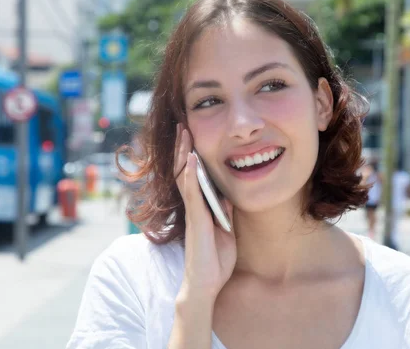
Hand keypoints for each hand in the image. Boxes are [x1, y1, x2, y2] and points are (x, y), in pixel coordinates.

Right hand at [174, 124, 236, 302]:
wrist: (207, 284)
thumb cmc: (215, 260)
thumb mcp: (226, 230)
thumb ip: (224, 212)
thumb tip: (227, 196)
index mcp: (201, 207)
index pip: (193, 175)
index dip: (191, 155)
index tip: (191, 135)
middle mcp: (193, 206)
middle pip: (184, 170)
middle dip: (184, 148)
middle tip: (183, 125)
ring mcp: (192, 212)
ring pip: (184, 177)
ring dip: (185, 154)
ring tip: (184, 133)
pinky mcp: (195, 221)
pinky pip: (192, 194)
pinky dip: (191, 176)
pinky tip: (192, 160)